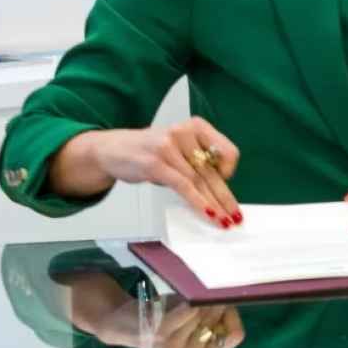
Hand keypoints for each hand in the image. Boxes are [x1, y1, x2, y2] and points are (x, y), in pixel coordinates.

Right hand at [66, 117, 241, 227]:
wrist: (112, 149)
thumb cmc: (149, 150)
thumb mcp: (178, 148)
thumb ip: (196, 162)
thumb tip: (219, 191)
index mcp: (195, 126)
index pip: (226, 150)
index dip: (229, 169)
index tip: (226, 182)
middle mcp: (183, 132)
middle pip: (212, 171)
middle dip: (225, 197)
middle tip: (235, 216)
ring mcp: (168, 147)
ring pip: (198, 181)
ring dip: (214, 205)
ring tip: (224, 221)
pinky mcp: (156, 164)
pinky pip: (183, 186)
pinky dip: (197, 202)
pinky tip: (207, 213)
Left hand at [69, 276, 243, 347]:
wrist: (124, 323)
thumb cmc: (164, 318)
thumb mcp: (193, 322)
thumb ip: (215, 317)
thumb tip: (229, 300)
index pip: (236, 335)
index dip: (231, 315)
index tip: (216, 306)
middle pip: (219, 320)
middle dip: (211, 305)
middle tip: (194, 303)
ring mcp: (176, 347)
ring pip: (204, 313)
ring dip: (196, 301)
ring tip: (182, 303)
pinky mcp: (163, 334)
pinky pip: (188, 310)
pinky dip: (186, 301)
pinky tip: (177, 302)